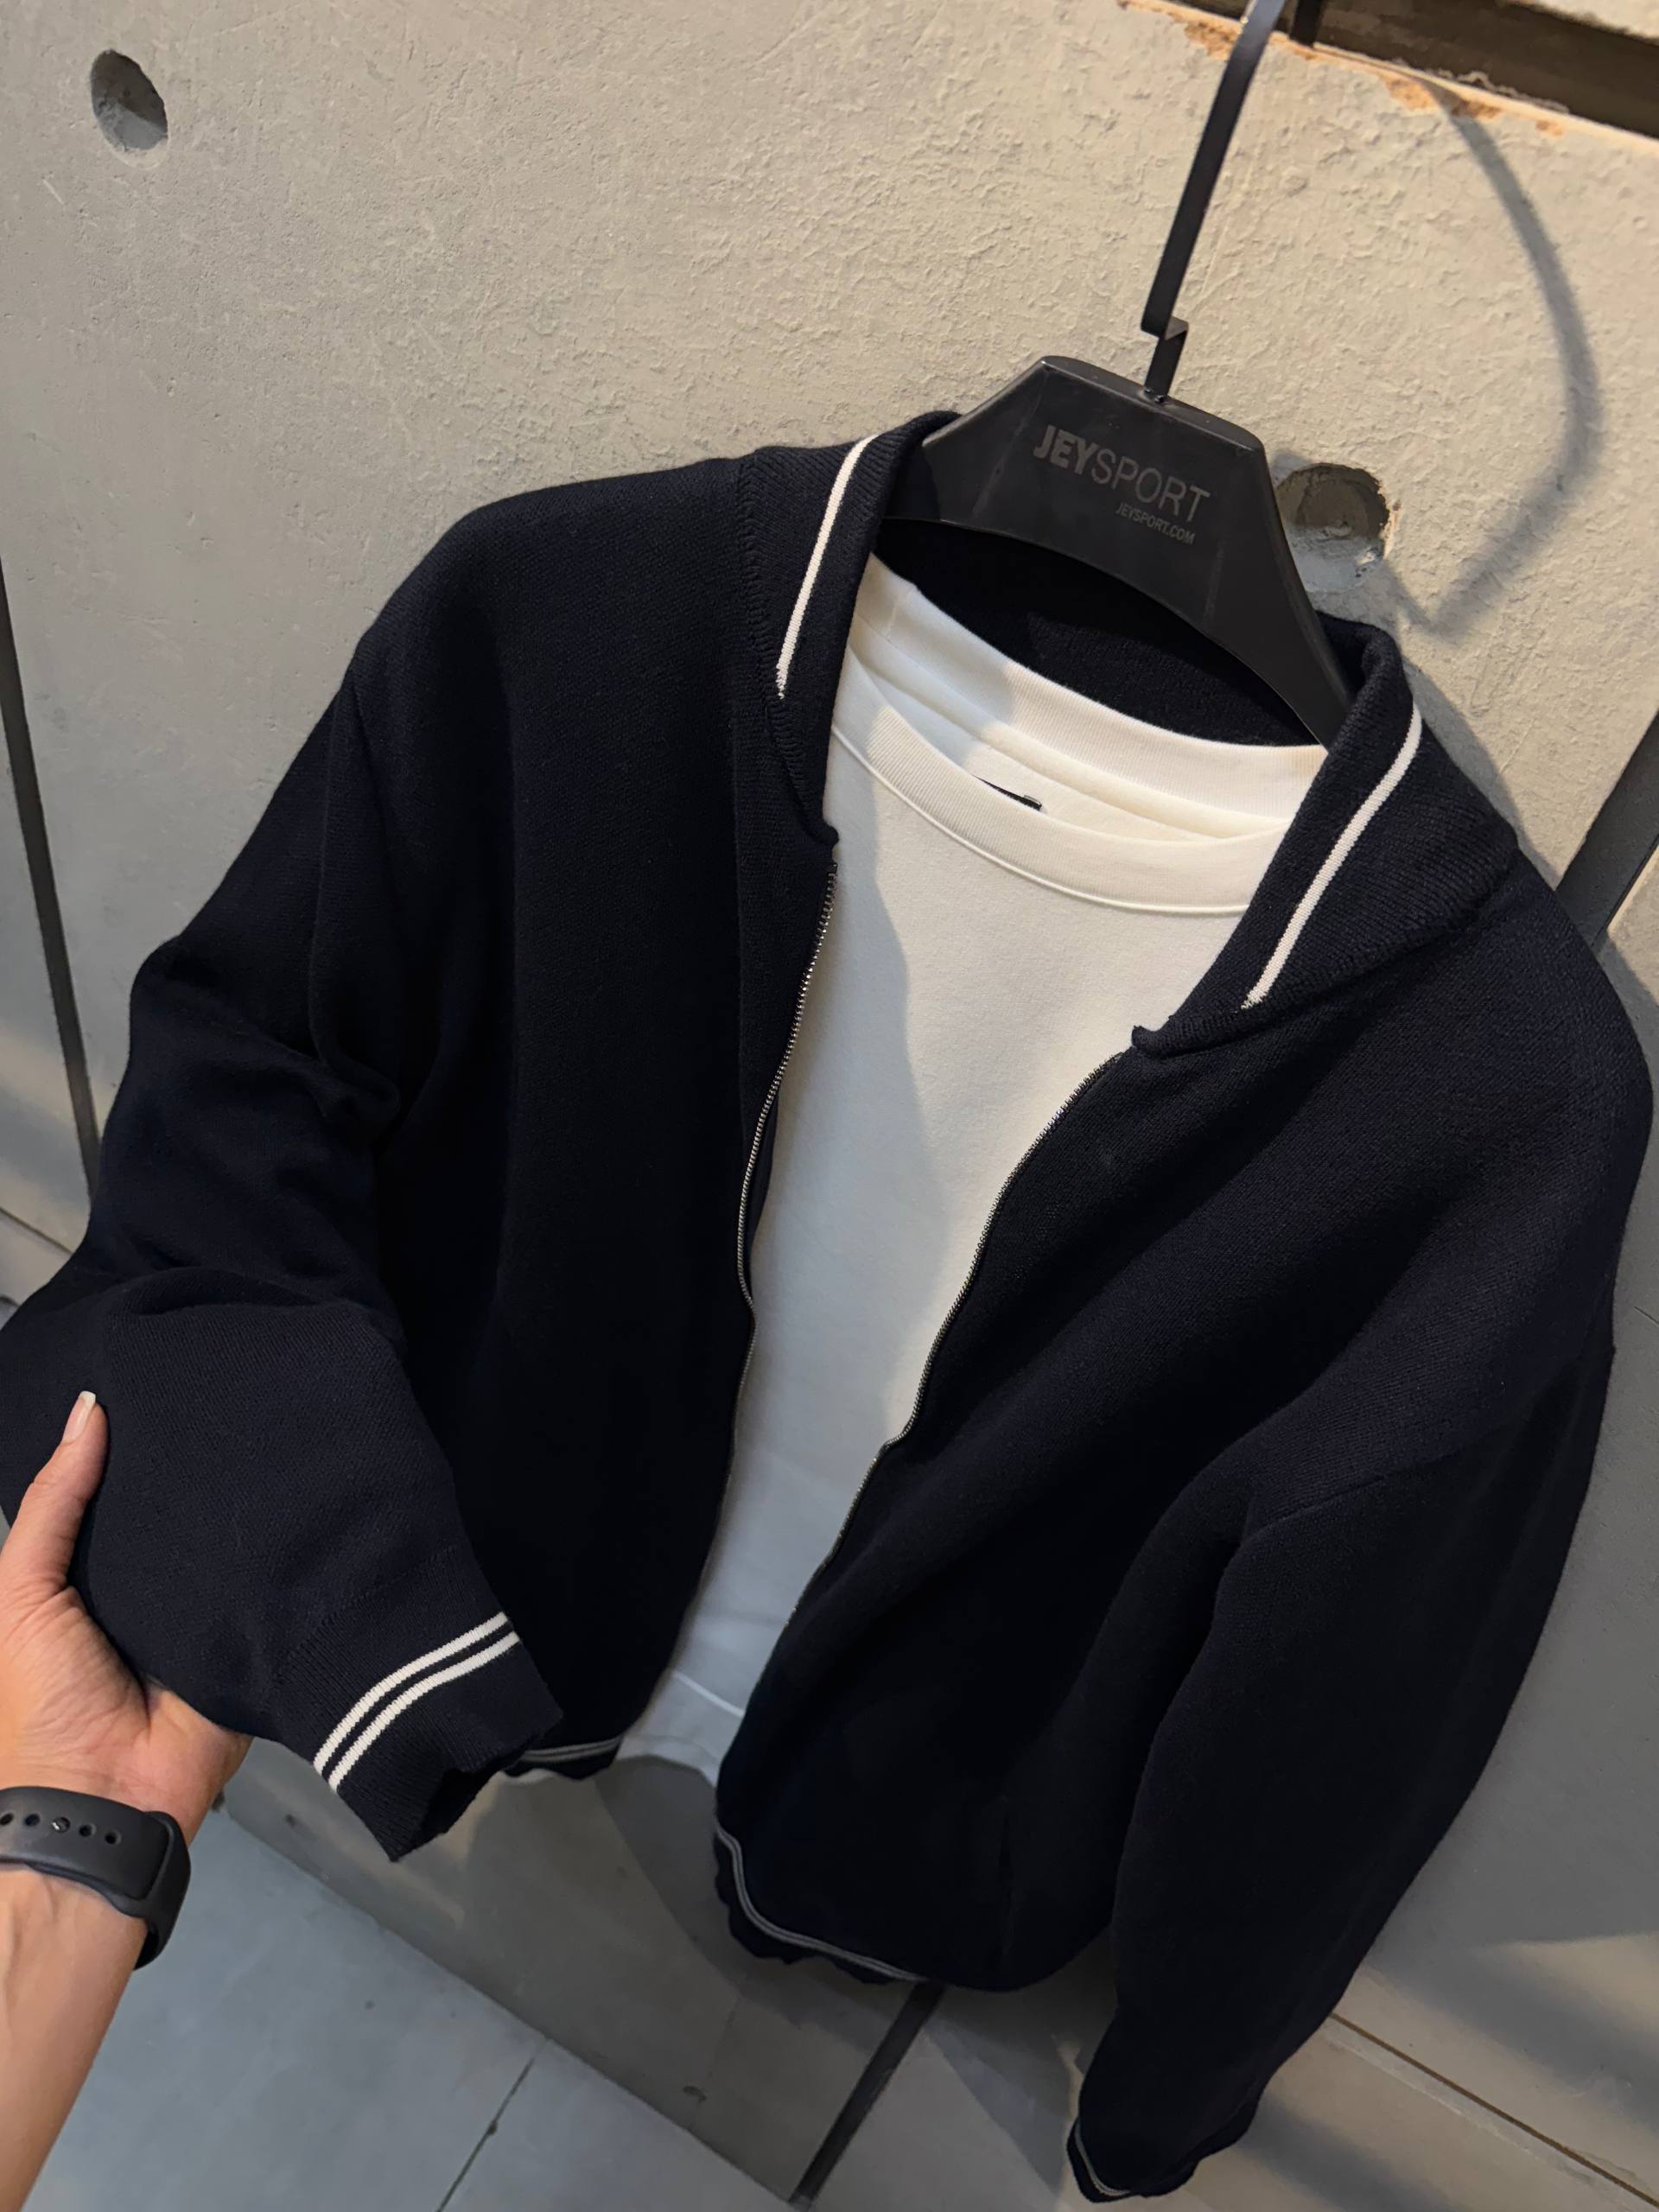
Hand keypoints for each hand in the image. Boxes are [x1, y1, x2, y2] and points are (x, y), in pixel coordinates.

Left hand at [0, 1392, 247, 1838]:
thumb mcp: (23, 1592)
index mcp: (92, 1578)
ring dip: (234, 1511)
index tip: (159, 1385)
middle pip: (174, 1514)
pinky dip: (268, 1557)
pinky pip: (262, 1586)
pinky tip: (287, 1504)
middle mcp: (149, 1590)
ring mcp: (201, 1613)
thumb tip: (90, 1410)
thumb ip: (52, 1504)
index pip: (117, 1498)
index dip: (132, 1449)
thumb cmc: (43, 1703)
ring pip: (223, 1544)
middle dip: (191, 1471)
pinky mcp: (247, 1636)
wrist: (105, 1796)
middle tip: (221, 1399)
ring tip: (260, 1437)